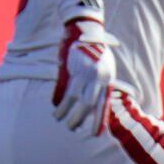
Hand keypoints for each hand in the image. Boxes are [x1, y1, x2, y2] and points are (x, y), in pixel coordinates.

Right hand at [53, 17, 117, 134]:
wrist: (86, 30)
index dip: (99, 120)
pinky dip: (59, 99)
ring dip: (66, 111)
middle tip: (74, 129)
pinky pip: (63, 88)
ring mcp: (82, 73)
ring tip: (60, 120)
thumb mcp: (106, 67)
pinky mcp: (70, 68)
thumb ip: (103, 83)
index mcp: (107, 79)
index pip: (103, 104)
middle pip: (88, 104)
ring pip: (73, 98)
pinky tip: (56, 107)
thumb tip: (100, 99)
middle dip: (81, 119)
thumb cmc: (97, 50)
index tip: (96, 134)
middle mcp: (96, 78)